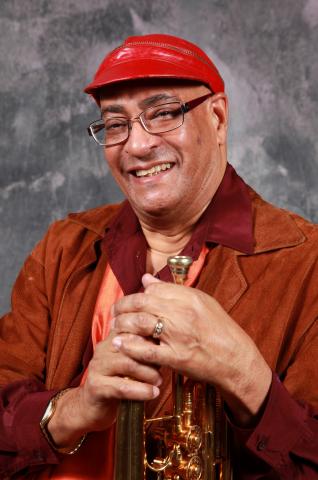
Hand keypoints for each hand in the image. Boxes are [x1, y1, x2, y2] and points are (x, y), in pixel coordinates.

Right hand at [48, 330, 160, 446]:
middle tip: (166, 364)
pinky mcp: (97, 387)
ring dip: (148, 373)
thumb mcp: (128, 363)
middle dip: (151, 355)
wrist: (89, 407)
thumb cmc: (115, 382)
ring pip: (128, 364)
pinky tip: (152, 393)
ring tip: (159, 381)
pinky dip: (141, 390)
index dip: (151, 336)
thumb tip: (166, 343)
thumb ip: (141, 351)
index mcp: (112, 340)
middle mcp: (103, 350)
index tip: (166, 345)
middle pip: (131, 345)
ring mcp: (98, 367)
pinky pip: (122, 387)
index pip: (132, 328)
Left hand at [111, 274, 271, 425]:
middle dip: (123, 306)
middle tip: (116, 311)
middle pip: (142, 302)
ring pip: (140, 323)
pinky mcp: (176, 358)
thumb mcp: (202, 302)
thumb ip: (173, 290)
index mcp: (190, 297)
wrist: (236, 359)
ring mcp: (178, 336)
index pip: (154, 288)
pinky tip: (119, 344)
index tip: (133, 299)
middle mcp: (182, 313)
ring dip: (122, 324)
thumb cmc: (220, 329)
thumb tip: (146, 279)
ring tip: (115, 326)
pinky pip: (145, 351)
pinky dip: (129, 346)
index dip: (140, 292)